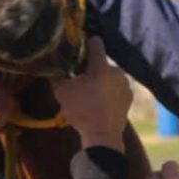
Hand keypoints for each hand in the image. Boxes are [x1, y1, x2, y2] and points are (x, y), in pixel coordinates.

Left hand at [0, 84, 14, 158]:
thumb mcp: (4, 101)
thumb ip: (11, 96)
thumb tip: (14, 97)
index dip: (3, 83)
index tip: (13, 88)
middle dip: (6, 102)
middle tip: (17, 104)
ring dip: (6, 115)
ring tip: (18, 119)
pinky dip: (3, 126)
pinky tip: (16, 132)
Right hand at [50, 37, 130, 151]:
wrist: (102, 137)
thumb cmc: (81, 111)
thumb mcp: (62, 92)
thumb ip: (56, 76)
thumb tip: (49, 66)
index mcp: (101, 66)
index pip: (96, 42)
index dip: (85, 42)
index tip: (78, 47)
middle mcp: (117, 72)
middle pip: (101, 63)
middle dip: (91, 69)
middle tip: (79, 79)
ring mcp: (126, 86)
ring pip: (109, 77)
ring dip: (100, 81)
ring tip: (88, 95)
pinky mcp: (129, 98)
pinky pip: (116, 89)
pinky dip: (108, 93)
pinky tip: (99, 104)